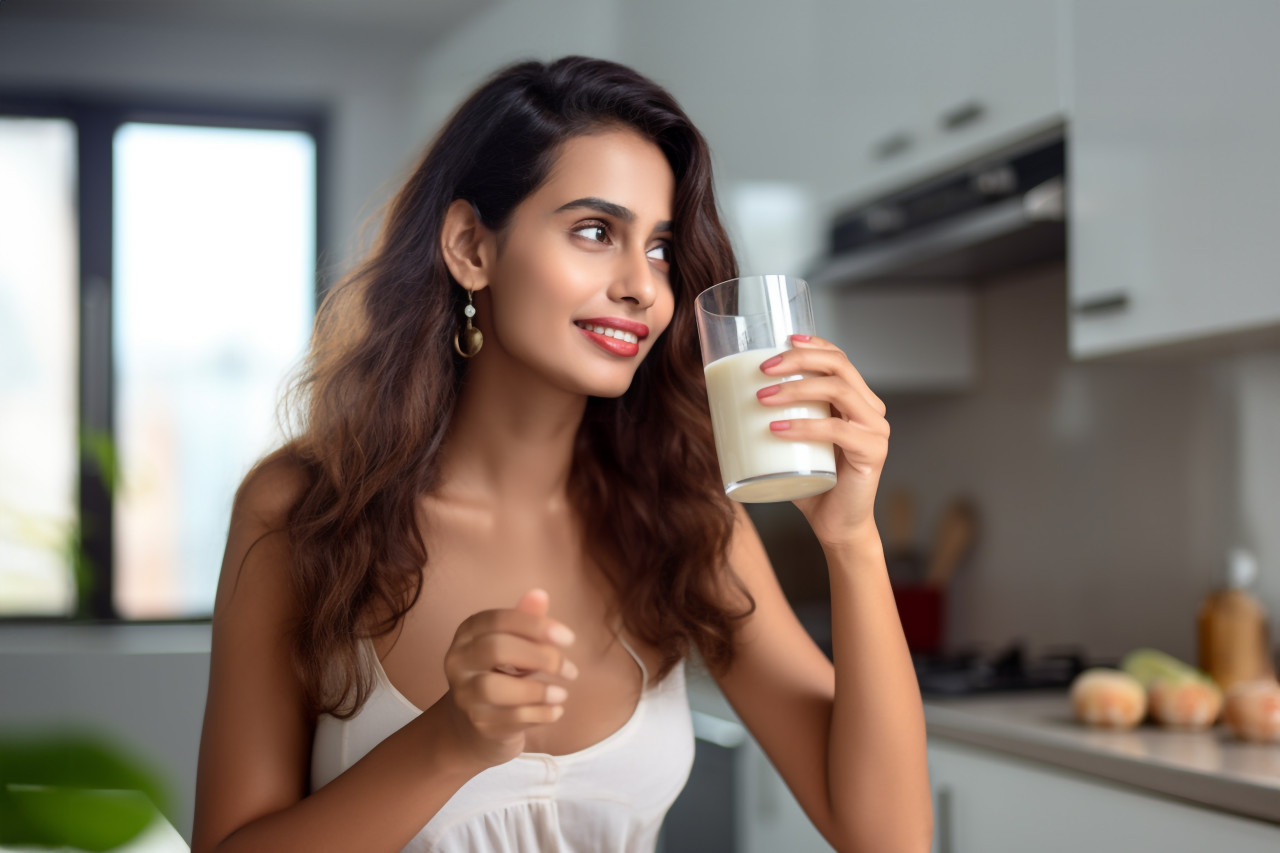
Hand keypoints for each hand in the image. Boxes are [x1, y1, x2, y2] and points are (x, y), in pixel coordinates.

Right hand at [439, 589, 577, 767]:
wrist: (473, 723)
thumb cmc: (500, 672)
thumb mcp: (513, 643)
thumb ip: (526, 620)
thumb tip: (540, 594)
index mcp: (468, 633)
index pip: (499, 620)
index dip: (536, 626)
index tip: (569, 639)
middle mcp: (459, 661)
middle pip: (496, 648)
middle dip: (540, 656)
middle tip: (569, 670)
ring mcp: (465, 695)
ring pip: (496, 688)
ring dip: (537, 690)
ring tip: (563, 694)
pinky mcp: (478, 724)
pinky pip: (510, 719)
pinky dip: (540, 714)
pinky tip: (557, 710)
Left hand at [756, 334, 888, 548]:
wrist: (836, 525)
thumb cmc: (811, 482)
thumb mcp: (793, 442)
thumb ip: (777, 419)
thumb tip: (725, 403)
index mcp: (856, 399)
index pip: (838, 358)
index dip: (812, 343)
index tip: (781, 339)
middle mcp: (871, 408)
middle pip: (838, 365)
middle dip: (797, 360)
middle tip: (762, 370)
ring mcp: (875, 429)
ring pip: (837, 390)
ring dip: (796, 388)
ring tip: (762, 398)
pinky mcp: (872, 452)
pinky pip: (836, 430)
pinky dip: (804, 426)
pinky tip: (777, 428)